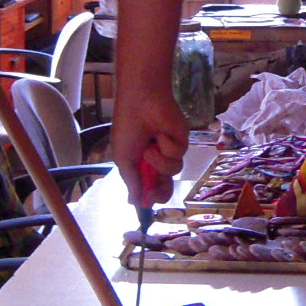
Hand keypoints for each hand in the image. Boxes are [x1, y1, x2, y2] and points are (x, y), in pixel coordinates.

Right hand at [109, 87, 187, 208]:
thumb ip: (132, 182)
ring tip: (150, 148)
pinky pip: (178, 154)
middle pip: (165, 185)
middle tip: (156, 189)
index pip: (149, 187)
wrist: (142, 102)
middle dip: (161, 190)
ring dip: (160, 162)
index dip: (151, 196)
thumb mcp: (123, 159)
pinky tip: (160, 134)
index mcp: (140, 164)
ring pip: (172, 170)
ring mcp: (170, 150)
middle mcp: (157, 159)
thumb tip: (134, 204)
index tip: (148, 201)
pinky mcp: (182, 141)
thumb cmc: (128, 128)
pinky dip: (167, 146)